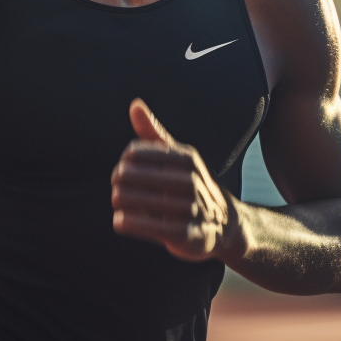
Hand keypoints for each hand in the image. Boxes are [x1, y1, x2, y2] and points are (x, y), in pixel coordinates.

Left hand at [111, 98, 241, 261]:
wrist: (223, 225)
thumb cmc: (189, 185)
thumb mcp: (176, 156)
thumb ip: (153, 132)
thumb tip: (135, 105)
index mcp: (187, 157)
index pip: (136, 152)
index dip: (124, 162)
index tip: (124, 169)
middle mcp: (192, 181)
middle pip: (132, 175)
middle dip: (118, 182)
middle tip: (117, 188)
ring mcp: (192, 209)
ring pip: (137, 200)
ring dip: (121, 201)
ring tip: (118, 203)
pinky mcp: (189, 235)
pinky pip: (149, 227)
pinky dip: (129, 223)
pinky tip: (120, 221)